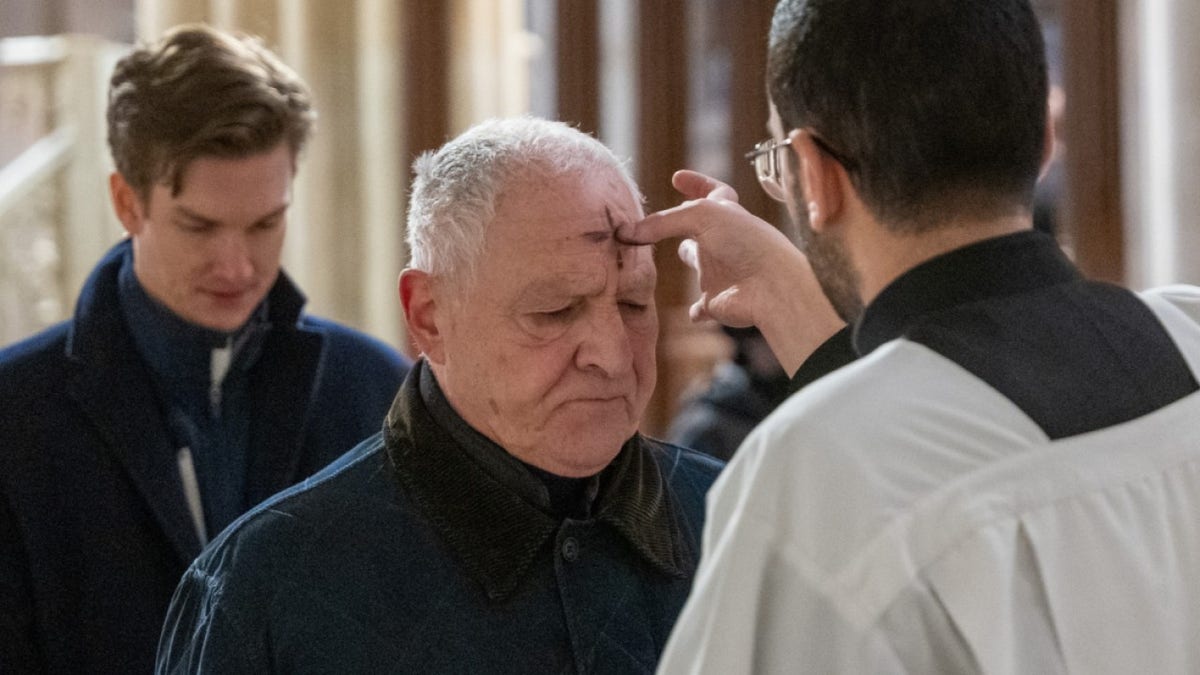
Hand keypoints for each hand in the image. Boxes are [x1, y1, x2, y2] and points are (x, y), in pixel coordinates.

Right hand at [617, 170, 842, 374]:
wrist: (768, 286)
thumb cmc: (744, 242)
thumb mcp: (701, 217)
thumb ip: (662, 223)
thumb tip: (626, 233)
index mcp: (727, 215)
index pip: (713, 192)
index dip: (697, 183)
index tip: (678, 178)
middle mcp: (723, 242)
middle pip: (700, 230)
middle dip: (683, 226)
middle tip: (659, 225)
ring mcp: (720, 271)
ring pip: (700, 265)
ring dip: (690, 260)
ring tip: (666, 260)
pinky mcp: (716, 301)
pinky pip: (702, 307)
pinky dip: (697, 310)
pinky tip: (693, 312)